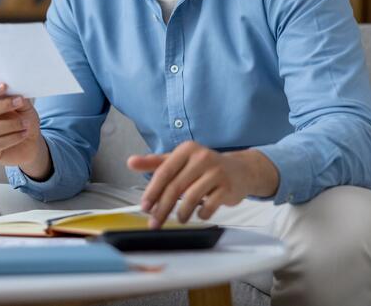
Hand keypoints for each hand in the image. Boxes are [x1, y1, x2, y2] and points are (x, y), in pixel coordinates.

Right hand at [0, 83, 49, 177]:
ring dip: (11, 124)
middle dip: (2, 105)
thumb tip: (12, 90)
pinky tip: (24, 134)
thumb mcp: (23, 107)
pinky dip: (13, 138)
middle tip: (19, 102)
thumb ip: (17, 97)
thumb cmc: (23, 121)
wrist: (30, 144)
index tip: (5, 86)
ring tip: (26, 124)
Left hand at [127, 141, 278, 228]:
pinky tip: (199, 214)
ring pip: (192, 197)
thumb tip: (131, 162)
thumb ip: (154, 163)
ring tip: (179, 219)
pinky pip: (210, 205)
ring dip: (182, 213)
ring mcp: (217, 172)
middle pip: (176, 187)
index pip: (164, 172)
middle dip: (163, 208)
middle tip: (155, 222)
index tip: (144, 207)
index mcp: (186, 150)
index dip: (152, 191)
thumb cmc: (203, 166)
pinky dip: (202, 213)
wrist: (239, 170)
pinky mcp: (228, 187)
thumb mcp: (178, 161)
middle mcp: (201, 157)